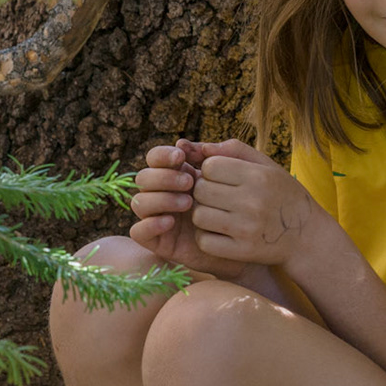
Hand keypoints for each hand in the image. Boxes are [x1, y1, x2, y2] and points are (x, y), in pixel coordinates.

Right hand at [129, 141, 245, 278]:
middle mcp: (162, 194)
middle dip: (163, 177)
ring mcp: (158, 217)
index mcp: (175, 175)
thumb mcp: (234, 176)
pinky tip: (170, 222)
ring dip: (160, 199)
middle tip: (190, 183)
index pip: (155, 158)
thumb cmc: (241, 206)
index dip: (162, 155)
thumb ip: (214, 156)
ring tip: (187, 203)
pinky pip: (138, 232)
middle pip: (143, 178)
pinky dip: (149, 224)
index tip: (181, 156)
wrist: (247, 243)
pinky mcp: (158, 242)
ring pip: (138, 202)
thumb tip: (183, 142)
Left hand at [182, 139, 323, 268]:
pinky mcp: (243, 251)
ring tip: (217, 214)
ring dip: (203, 214)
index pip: (210, 166)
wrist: (307, 237)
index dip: (210, 171)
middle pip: (201, 190)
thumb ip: (233, 150)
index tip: (220, 178)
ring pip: (199, 216)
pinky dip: (206, 237)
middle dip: (203, 192)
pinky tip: (218, 232)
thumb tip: (195, 147)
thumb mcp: (266, 165)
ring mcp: (247, 228)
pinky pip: (204, 241)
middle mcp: (253, 201)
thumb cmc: (282, 194)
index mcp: (259, 176)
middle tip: (216, 197)